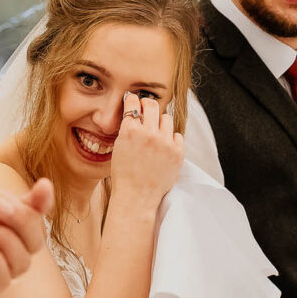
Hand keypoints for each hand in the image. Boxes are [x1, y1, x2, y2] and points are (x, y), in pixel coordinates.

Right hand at [108, 92, 183, 208]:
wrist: (137, 197)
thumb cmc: (124, 174)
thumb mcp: (119, 147)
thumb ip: (128, 129)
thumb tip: (135, 113)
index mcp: (130, 131)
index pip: (133, 104)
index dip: (133, 100)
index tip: (134, 100)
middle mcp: (149, 134)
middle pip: (152, 105)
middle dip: (147, 104)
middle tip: (146, 107)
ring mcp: (165, 143)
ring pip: (166, 118)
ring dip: (160, 122)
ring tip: (155, 131)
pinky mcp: (178, 152)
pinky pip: (177, 135)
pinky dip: (170, 138)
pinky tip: (164, 145)